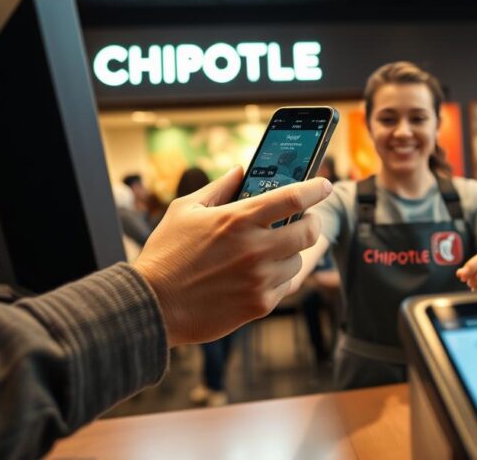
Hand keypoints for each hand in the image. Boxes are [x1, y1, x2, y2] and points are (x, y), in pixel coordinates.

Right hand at [133, 167, 331, 345]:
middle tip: (303, 220)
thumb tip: (240, 171)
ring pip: (299, 261)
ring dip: (291, 253)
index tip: (324, 185)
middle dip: (311, 222)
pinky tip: (262, 273)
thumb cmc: (166, 254)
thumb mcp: (185, 210)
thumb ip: (218, 188)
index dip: (316, 188)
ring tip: (272, 250)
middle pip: (309, 231)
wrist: (153, 305)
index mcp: (238, 219)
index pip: (293, 197)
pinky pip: (286, 286)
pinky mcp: (259, 305)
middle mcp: (255, 249)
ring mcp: (260, 279)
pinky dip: (280, 277)